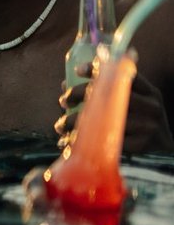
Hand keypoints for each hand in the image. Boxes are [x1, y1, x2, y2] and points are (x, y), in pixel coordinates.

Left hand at [54, 55, 173, 154]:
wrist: (163, 154)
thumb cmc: (141, 126)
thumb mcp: (137, 105)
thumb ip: (114, 93)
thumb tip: (68, 84)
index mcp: (149, 92)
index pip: (125, 73)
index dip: (99, 70)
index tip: (77, 70)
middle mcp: (151, 106)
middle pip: (111, 93)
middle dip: (80, 94)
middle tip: (63, 101)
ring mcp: (148, 126)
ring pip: (105, 119)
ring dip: (76, 122)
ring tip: (60, 125)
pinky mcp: (141, 145)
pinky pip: (107, 141)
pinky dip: (85, 142)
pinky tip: (70, 142)